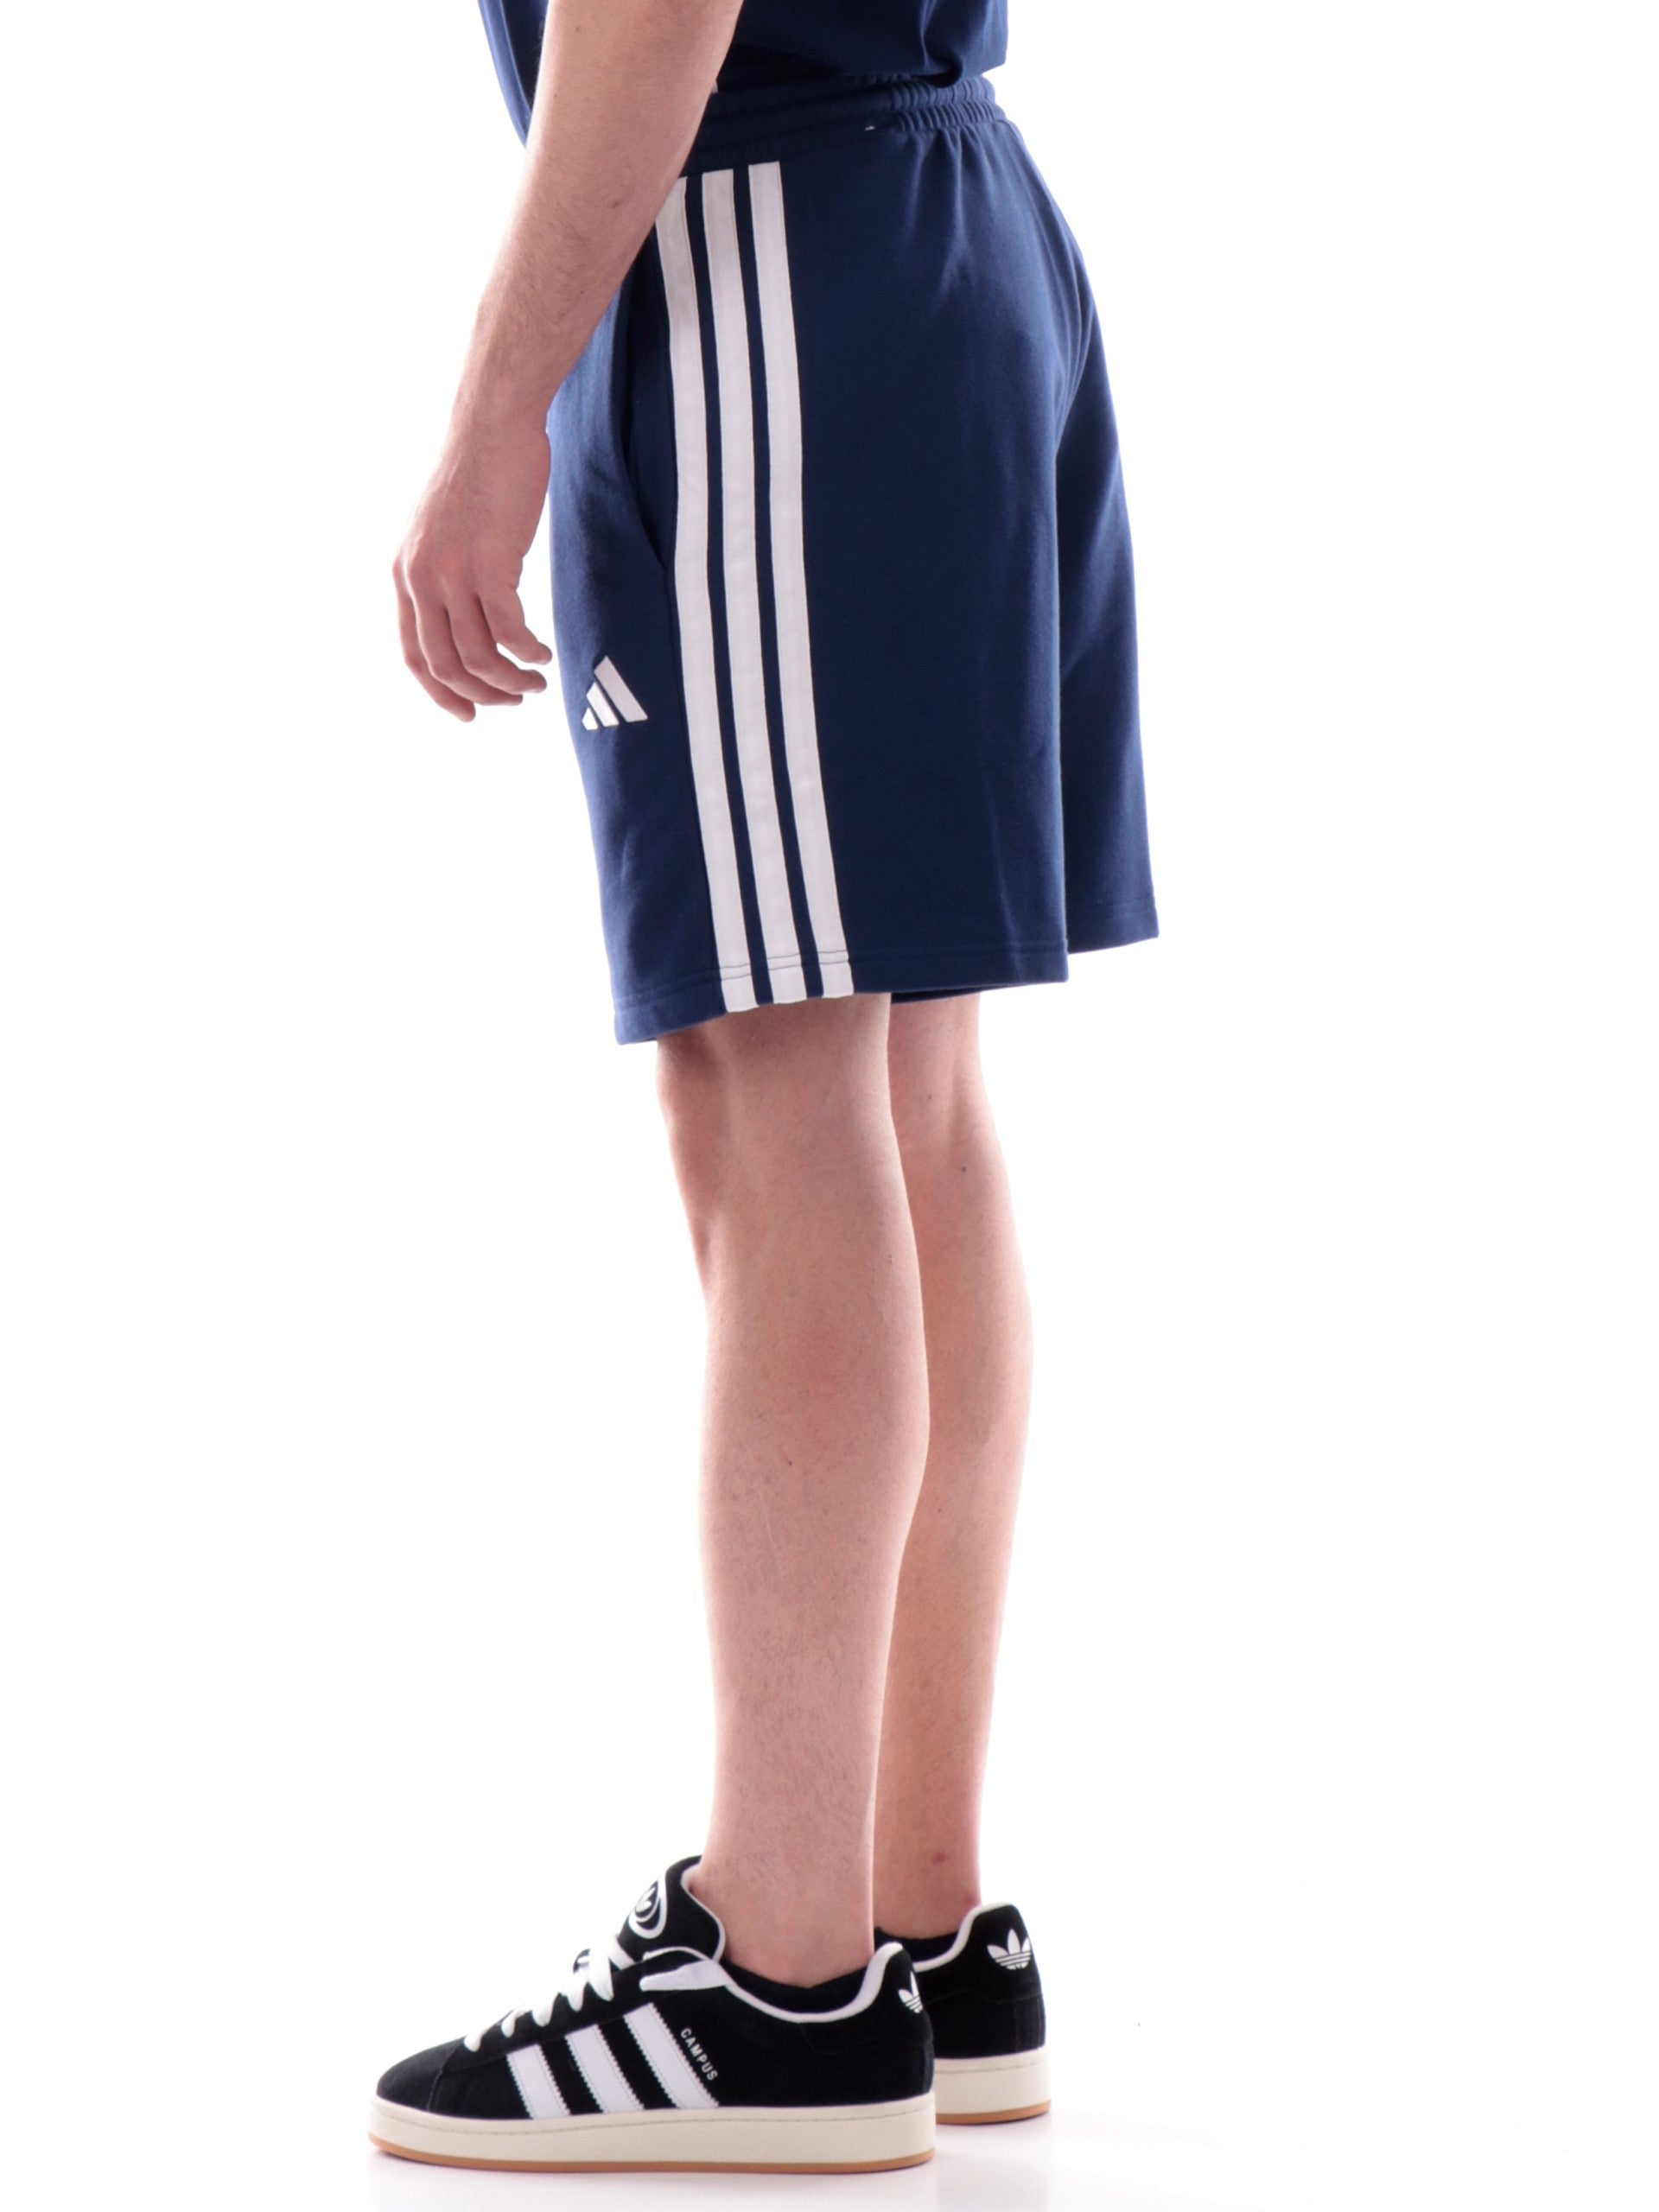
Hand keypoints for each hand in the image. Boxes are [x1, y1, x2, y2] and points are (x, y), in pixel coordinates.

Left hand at [393, 405, 554, 720]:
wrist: (492, 425)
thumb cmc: (479, 472)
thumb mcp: (442, 529)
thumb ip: (443, 572)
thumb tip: (465, 615)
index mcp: (404, 573)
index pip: (413, 654)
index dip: (440, 692)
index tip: (469, 713)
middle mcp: (420, 578)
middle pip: (445, 665)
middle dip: (482, 695)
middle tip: (513, 700)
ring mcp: (452, 573)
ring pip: (479, 655)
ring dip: (511, 680)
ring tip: (536, 682)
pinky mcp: (489, 564)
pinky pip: (509, 631)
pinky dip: (528, 651)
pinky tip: (543, 653)